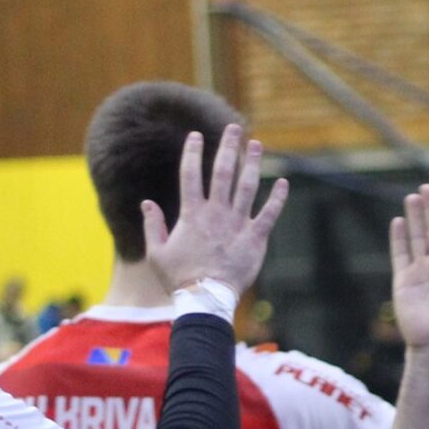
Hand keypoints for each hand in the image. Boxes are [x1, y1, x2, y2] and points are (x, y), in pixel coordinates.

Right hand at [144, 126, 289, 297]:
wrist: (206, 300)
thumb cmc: (179, 278)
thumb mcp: (156, 252)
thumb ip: (152, 225)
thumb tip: (146, 202)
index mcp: (192, 214)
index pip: (191, 174)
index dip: (193, 152)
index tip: (196, 135)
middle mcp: (216, 213)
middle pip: (223, 172)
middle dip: (228, 147)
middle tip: (234, 128)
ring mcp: (237, 225)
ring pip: (247, 186)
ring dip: (252, 163)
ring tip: (256, 144)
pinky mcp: (255, 239)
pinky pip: (269, 214)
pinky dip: (277, 198)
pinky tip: (283, 182)